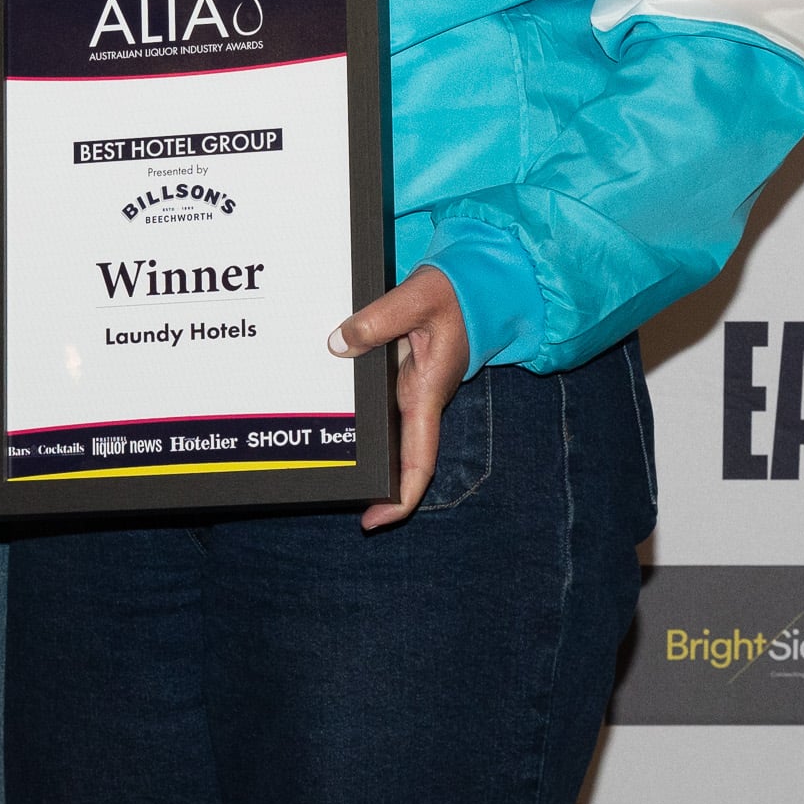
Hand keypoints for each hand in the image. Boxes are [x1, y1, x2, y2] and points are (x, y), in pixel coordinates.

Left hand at [328, 262, 471, 528]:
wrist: (478, 283)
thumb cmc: (455, 292)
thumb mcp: (417, 297)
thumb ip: (378, 319)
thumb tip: (338, 344)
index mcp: (429, 392)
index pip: (420, 460)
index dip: (402, 497)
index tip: (376, 520)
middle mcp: (422, 399)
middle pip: (402, 458)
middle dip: (376, 484)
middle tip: (335, 497)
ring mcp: (414, 390)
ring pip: (391, 435)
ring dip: (368, 454)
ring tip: (326, 464)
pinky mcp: (404, 375)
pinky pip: (384, 408)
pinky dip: (364, 420)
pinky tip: (335, 415)